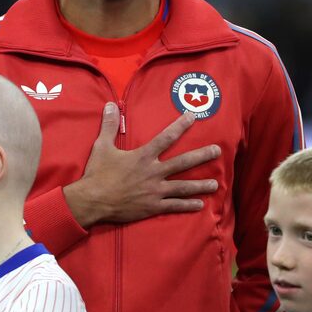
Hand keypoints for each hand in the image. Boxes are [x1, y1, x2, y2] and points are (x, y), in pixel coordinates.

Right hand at [64, 102, 219, 227]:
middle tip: (217, 151)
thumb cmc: (97, 173)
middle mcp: (153, 172)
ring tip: (216, 184)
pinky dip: (188, 205)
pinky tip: (200, 205)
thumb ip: (109, 125)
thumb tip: (111, 104)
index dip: (180, 125)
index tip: (193, 117)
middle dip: (202, 156)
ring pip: (183, 187)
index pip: (166, 137)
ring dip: (201, 185)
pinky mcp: (153, 206)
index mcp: (142, 156)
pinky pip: (174, 206)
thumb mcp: (101, 146)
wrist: (93, 200)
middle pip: (183, 162)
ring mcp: (155, 190)